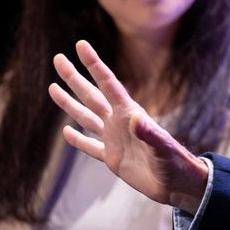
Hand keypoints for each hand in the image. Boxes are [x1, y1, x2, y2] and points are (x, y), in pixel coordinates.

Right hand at [48, 40, 208, 210]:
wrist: (177, 185)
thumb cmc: (175, 164)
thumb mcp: (163, 148)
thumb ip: (149, 133)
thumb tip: (136, 118)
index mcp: (129, 113)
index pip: (107, 83)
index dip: (93, 64)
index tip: (80, 45)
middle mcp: (119, 122)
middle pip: (91, 95)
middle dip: (74, 77)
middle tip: (57, 58)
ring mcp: (114, 139)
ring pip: (86, 116)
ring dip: (69, 103)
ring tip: (52, 87)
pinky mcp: (112, 158)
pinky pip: (90, 146)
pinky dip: (78, 139)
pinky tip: (66, 131)